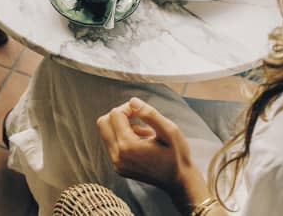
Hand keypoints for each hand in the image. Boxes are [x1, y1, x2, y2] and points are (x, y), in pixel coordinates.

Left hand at [97, 97, 210, 211]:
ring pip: (106, 133)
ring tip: (145, 132)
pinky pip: (113, 144)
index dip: (128, 107)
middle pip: (103, 123)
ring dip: (122, 126)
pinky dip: (123, 137)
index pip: (115, 114)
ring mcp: (117, 164)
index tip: (143, 112)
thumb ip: (149, 114)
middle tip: (139, 117)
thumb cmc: (177, 155)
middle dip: (119, 114)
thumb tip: (132, 101)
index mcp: (128, 146)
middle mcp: (118, 157)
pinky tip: (142, 140)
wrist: (180, 181)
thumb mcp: (169, 130)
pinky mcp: (119, 168)